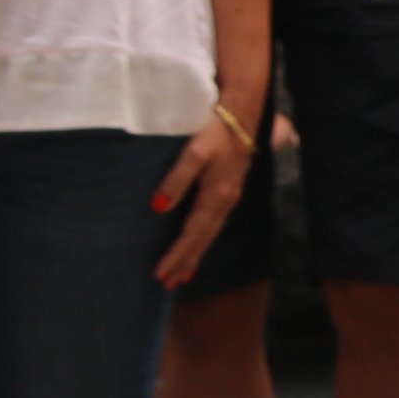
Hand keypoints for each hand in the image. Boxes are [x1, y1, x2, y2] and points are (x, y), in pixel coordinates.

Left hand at [149, 101, 260, 287]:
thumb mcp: (193, 153)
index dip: (177, 255)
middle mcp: (225, 201)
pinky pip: (213, 223)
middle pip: (203, 239)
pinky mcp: (228, 189)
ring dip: (195, 254)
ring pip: (210, 233)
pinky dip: (203, 238)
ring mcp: (229, 196)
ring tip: (183, 274)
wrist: (241, 112)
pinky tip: (198, 242)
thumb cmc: (215, 130)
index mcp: (216, 196)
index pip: (193, 234)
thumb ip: (176, 180)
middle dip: (186, 262)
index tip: (161, 274)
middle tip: (168, 285)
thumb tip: (157, 208)